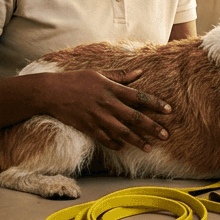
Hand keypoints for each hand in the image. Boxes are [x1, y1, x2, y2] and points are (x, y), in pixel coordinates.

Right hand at [41, 68, 170, 151]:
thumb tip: (140, 72)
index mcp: (111, 89)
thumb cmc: (76, 80)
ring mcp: (97, 117)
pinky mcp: (88, 127)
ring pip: (122, 132)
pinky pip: (105, 139)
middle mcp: (107, 104)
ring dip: (137, 140)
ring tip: (149, 148)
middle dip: (152, 127)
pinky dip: (115, 144)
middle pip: (134, 117)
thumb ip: (120, 75)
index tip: (169, 111)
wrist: (51, 92)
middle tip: (166, 135)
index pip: (138, 97)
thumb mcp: (98, 73)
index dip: (155, 104)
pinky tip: (123, 147)